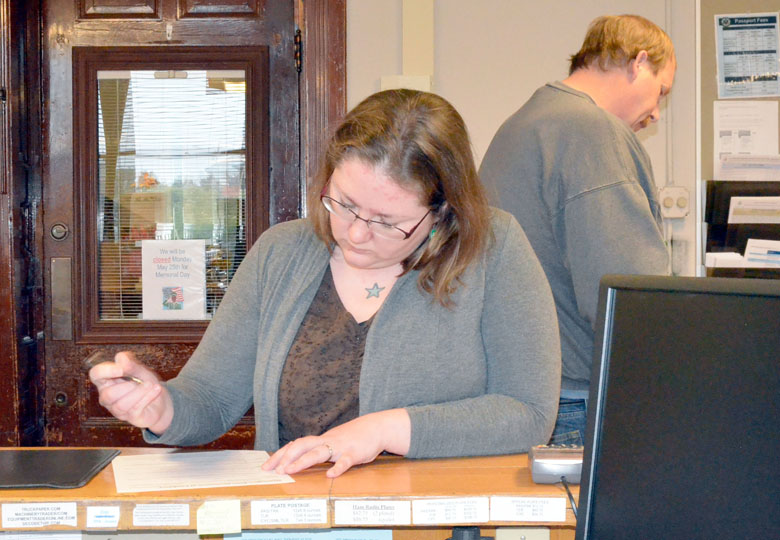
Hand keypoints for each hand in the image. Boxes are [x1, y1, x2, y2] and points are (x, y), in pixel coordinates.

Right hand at [88, 351, 173, 434]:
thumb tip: (120, 359)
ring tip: (151, 384)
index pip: (95, 374)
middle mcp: (107, 397)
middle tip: (141, 381)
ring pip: (121, 404)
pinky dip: (147, 397)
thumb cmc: (144, 383)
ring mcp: (117, 410)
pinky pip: (134, 409)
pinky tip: (156, 389)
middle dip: (127, 386)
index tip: (121, 369)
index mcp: (106, 381)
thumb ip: (130, 364)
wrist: (160, 400)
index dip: (105, 371)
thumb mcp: (140, 370)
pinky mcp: (130, 417)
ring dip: (139, 392)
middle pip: (108, 394)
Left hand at [262, 409, 410, 477]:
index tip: (266, 467)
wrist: (376, 427)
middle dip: (286, 457)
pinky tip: (330, 476)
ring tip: (291, 470)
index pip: (295, 445)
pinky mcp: (354, 453)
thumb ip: (318, 449)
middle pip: (302, 445)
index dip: (279, 455)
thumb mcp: (332, 442)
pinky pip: (345, 461)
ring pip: (319, 452)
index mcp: (320, 440)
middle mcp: (326, 441)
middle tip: (275, 471)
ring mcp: (340, 447)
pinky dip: (338, 468)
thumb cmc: (352, 437)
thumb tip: (299, 460)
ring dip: (303, 461)